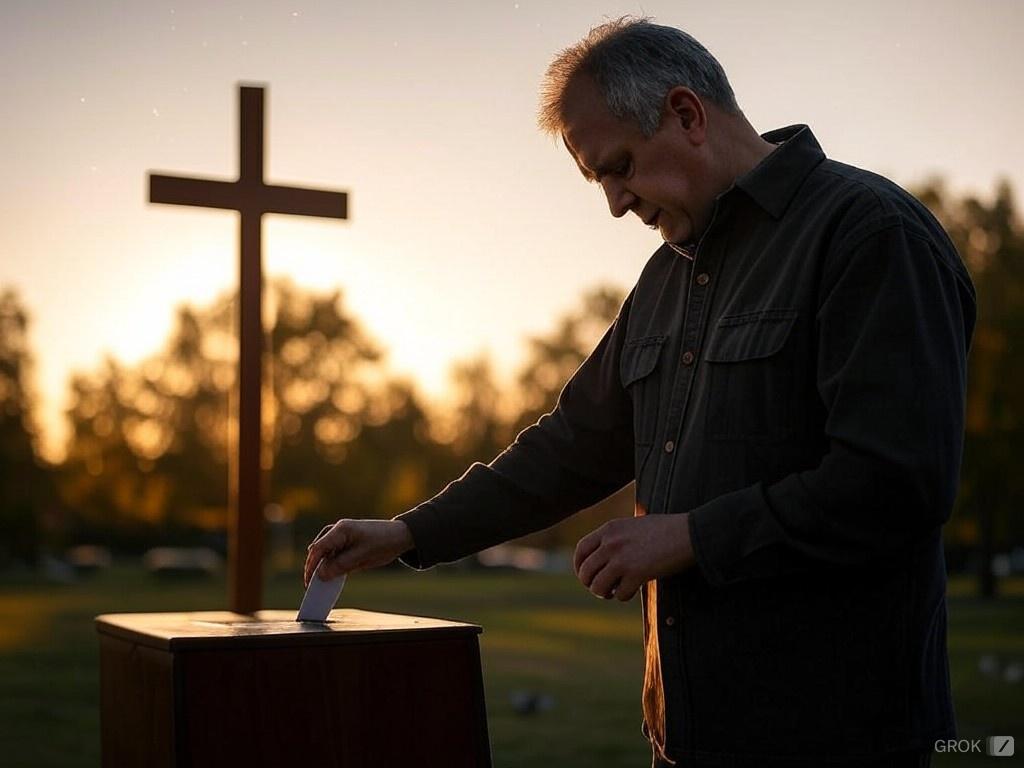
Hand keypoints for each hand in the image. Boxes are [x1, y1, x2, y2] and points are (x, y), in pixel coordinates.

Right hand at [303, 519, 413, 587]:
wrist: (399, 536)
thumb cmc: (383, 542)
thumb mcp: (362, 556)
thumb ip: (341, 565)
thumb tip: (320, 575)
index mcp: (340, 530)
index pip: (318, 548)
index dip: (311, 566)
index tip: (308, 582)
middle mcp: (337, 531)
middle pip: (318, 550)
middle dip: (313, 568)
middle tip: (311, 587)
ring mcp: (341, 536)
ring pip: (325, 553)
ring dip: (322, 567)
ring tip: (319, 584)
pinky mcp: (346, 543)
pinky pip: (334, 555)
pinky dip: (331, 566)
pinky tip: (331, 577)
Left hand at [573, 511, 695, 600]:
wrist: (688, 533)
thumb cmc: (666, 529)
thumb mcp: (633, 526)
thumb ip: (616, 537)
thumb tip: (603, 556)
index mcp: (609, 529)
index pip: (581, 550)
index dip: (579, 566)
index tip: (585, 576)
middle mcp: (611, 543)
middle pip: (585, 572)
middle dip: (590, 584)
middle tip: (602, 588)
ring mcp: (622, 558)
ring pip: (598, 586)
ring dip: (604, 593)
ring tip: (614, 591)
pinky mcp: (636, 574)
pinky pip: (619, 594)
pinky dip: (624, 596)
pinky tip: (633, 590)